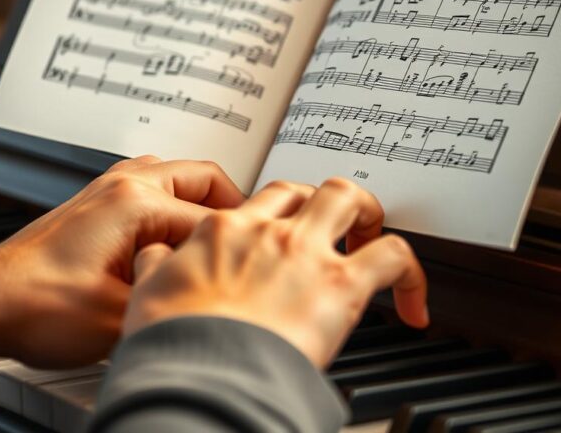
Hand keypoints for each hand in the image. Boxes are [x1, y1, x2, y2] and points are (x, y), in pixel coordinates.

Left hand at [0, 156, 243, 366]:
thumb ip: (176, 296)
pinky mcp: (94, 205)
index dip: (239, 244)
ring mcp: (106, 190)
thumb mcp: (122, 316)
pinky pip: (152, 188)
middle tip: (247, 240)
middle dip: (232, 207)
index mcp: (136, 203)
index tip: (257, 262)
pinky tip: (174, 242)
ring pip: (176, 177)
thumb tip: (213, 296)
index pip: (214, 217)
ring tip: (216, 239)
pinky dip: (174, 206)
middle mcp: (123, 185)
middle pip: (204, 177)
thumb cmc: (36, 307)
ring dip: (202, 201)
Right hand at [122, 177, 428, 366]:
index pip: (257, 205)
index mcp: (221, 231)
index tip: (281, 241)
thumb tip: (154, 258)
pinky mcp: (342, 283)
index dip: (274, 219)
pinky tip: (413, 305)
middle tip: (333, 230)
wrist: (197, 371)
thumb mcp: (147, 293)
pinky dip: (412, 275)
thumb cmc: (173, 342)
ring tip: (372, 240)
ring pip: (349, 198)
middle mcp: (267, 230)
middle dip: (322, 203)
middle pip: (304, 189)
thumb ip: (155, 269)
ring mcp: (306, 251)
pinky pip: (394, 256)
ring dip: (366, 213)